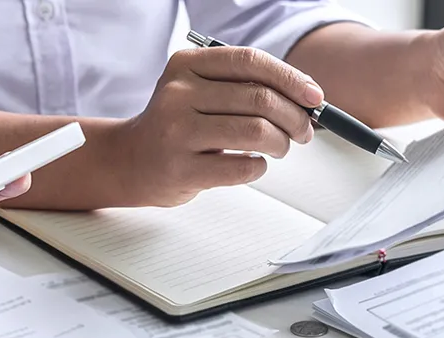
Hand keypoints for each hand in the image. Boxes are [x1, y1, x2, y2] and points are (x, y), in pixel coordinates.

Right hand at [112, 47, 323, 206]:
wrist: (130, 161)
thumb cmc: (177, 125)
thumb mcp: (199, 90)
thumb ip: (243, 86)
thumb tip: (305, 96)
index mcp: (186, 65)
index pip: (250, 61)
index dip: (290, 78)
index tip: (314, 96)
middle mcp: (178, 94)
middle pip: (259, 99)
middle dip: (294, 117)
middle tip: (302, 131)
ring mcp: (177, 132)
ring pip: (255, 132)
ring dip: (281, 142)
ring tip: (280, 147)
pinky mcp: (181, 169)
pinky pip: (242, 168)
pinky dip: (259, 167)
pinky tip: (253, 164)